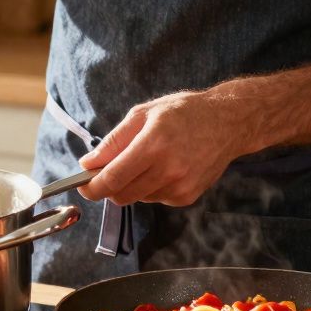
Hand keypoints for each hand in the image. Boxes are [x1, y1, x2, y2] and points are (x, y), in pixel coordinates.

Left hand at [77, 89, 258, 206]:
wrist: (228, 122)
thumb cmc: (182, 112)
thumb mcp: (143, 114)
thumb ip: (113, 141)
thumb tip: (88, 164)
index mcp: (153, 144)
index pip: (113, 178)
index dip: (92, 187)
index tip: (82, 185)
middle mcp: (168, 169)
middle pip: (122, 195)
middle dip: (107, 187)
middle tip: (107, 171)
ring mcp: (180, 186)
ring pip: (137, 198)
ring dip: (131, 185)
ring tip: (146, 160)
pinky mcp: (188, 196)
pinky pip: (155, 198)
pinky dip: (150, 187)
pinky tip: (165, 167)